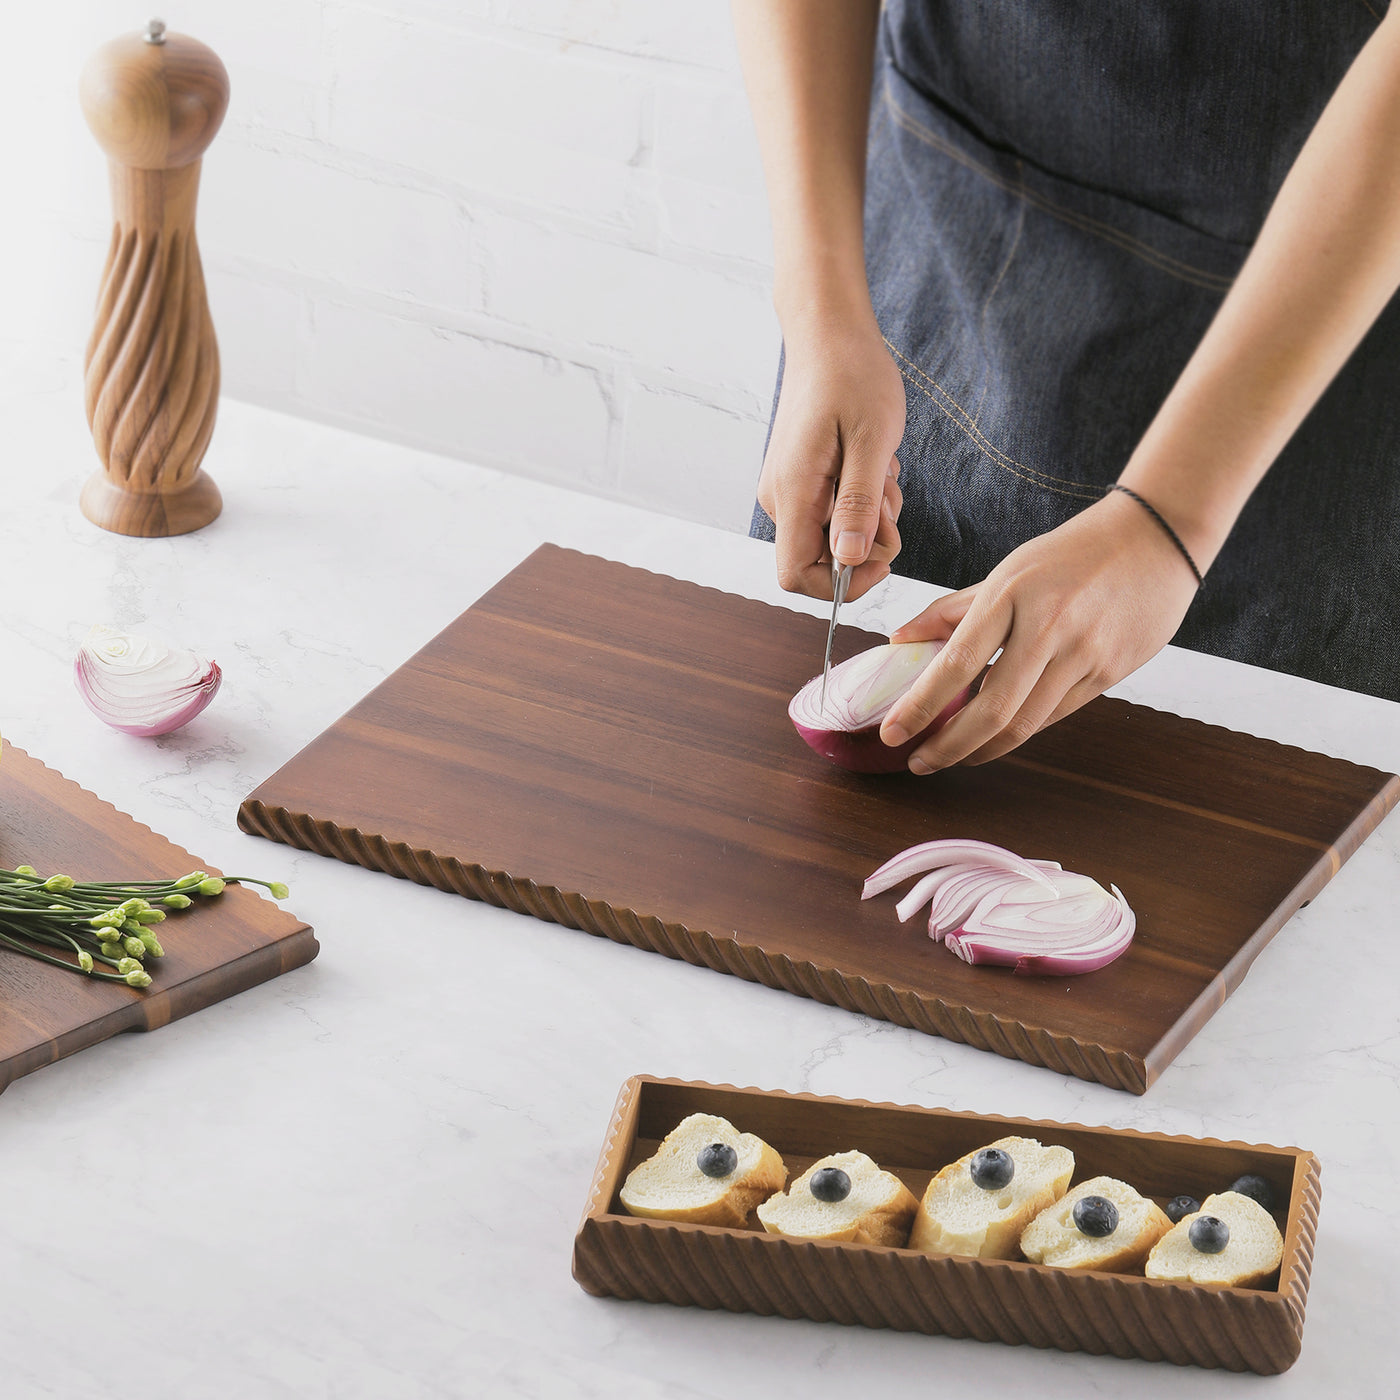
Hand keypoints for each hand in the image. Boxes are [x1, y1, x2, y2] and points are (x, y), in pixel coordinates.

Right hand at [759, 311, 905, 600]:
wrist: (830, 336)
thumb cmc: (853, 378)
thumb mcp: (872, 443)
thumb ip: (858, 506)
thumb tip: (848, 561)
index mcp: (793, 493)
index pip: (796, 576)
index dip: (841, 585)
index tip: (880, 558)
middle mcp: (780, 499)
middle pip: (820, 560)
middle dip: (866, 543)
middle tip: (889, 496)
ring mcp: (787, 490)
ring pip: (832, 536)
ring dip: (869, 517)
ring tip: (883, 470)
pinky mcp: (799, 480)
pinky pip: (832, 512)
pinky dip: (860, 500)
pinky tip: (872, 464)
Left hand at [879, 489, 1200, 770]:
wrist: (1155, 539)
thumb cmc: (1070, 555)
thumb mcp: (1006, 571)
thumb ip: (951, 610)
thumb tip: (900, 641)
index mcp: (1011, 594)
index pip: (957, 662)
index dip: (921, 705)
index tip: (893, 732)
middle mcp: (1048, 627)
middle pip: (992, 709)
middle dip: (949, 746)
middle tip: (918, 761)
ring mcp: (1084, 653)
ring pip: (1026, 723)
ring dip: (982, 749)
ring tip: (952, 757)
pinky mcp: (1110, 673)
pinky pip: (1055, 716)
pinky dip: (1020, 731)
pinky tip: (996, 737)